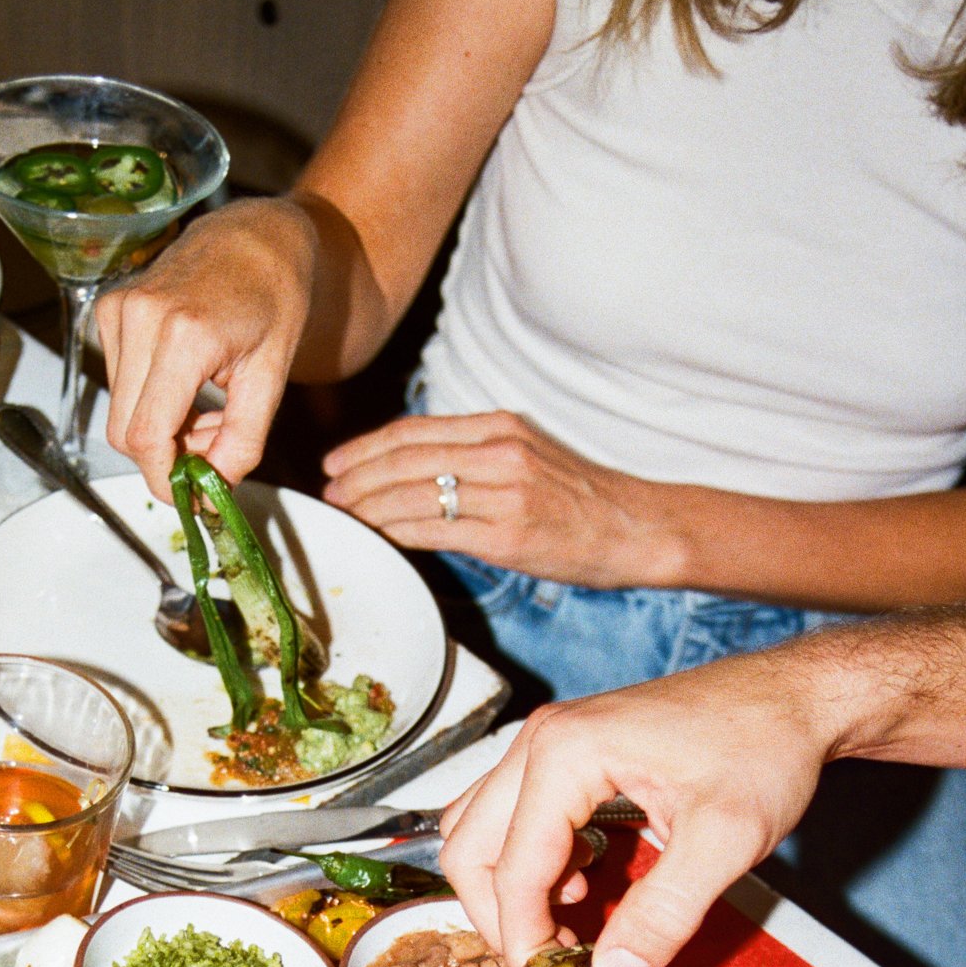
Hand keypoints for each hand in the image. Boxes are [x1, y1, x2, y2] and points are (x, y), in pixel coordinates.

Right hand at [96, 197, 317, 498]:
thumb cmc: (275, 299)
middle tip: (214, 451)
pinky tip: (187, 388)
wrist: (257, 237)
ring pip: (121, 414)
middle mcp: (139, 317)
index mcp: (184, 335)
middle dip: (168, 459)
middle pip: (126, 434)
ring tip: (209, 412)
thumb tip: (211, 492)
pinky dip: (150, 404)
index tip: (192, 499)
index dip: (165, 480)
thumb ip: (243, 442)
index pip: (147, 436)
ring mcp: (117, 310)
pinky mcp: (108, 310)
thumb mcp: (272, 378)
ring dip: (161, 432)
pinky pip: (119, 386)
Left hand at [321, 410, 684, 586]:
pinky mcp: (507, 534)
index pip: (414, 430)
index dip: (365, 447)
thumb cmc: (584, 501)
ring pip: (412, 493)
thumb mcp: (531, 458)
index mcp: (500, 428)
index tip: (335, 464)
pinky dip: (397, 532)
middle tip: (327, 495)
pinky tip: (377, 539)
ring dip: (368, 507)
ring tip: (343, 517)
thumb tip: (423, 474)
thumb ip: (480, 457)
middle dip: (356, 478)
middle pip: (404, 458)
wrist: (638, 528)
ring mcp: (503, 492)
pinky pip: (435, 529)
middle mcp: (498, 451)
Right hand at [439, 649, 838, 966]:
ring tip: (570, 925)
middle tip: (550, 963)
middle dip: (501, 917)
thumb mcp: (726, 841)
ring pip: (481, 830)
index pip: (512, 868)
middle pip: (471, 848)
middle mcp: (542, 741)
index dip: (523, 937)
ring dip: (510, 888)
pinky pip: (512, 815)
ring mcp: (549, 742)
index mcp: (566, 754)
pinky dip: (530, 861)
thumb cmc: (767, 748)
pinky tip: (586, 880)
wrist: (795, 697)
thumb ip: (665, 913)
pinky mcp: (565, 751)